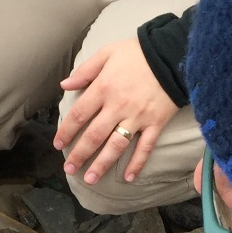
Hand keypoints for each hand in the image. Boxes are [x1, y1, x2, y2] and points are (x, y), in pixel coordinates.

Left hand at [55, 38, 178, 186]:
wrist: (173, 53)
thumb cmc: (138, 53)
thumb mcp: (108, 53)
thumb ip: (85, 71)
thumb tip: (65, 85)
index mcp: (104, 88)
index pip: (79, 114)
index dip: (66, 131)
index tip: (58, 145)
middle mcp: (118, 106)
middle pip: (94, 135)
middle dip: (80, 155)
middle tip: (69, 170)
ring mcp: (138, 117)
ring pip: (116, 146)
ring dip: (102, 165)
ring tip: (90, 179)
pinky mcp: (156, 123)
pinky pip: (146, 147)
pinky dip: (138, 163)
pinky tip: (129, 178)